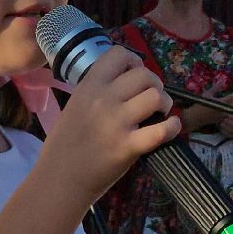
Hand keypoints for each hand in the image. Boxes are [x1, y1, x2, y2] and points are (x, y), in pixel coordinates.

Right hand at [38, 51, 179, 198]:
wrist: (60, 179)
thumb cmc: (64, 145)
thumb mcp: (74, 106)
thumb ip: (96, 91)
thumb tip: (123, 83)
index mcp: (89, 86)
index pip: (120, 54)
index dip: (133, 62)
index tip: (134, 76)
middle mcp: (104, 99)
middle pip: (145, 74)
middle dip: (154, 84)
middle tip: (151, 99)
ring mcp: (118, 123)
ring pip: (156, 96)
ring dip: (164, 103)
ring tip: (159, 113)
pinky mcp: (129, 146)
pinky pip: (162, 130)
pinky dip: (172, 127)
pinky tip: (169, 128)